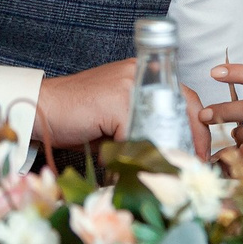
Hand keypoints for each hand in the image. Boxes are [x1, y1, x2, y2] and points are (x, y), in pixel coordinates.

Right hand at [36, 64, 211, 156]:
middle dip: (192, 139)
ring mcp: (128, 85)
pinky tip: (126, 163)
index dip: (197, 126)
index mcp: (143, 76)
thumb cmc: (77, 117)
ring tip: (168, 168)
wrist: (41, 108)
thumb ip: (143, 125)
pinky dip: (132, 153)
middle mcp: (140, 75)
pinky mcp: (115, 101)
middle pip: (182, 106)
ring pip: (162, 123)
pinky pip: (136, 134)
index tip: (201, 152)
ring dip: (165, 149)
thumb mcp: (118, 119)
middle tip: (195, 163)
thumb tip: (172, 151)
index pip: (184, 97)